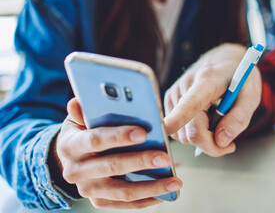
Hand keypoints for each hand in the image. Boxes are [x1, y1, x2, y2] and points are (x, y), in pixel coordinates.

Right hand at [52, 98, 181, 208]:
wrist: (69, 161)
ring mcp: (89, 190)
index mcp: (71, 146)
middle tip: (164, 157)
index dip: (119, 136)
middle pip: (112, 167)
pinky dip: (148, 199)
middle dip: (140, 161)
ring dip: (151, 187)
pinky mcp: (100, 202)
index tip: (143, 133)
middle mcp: (76, 172)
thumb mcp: (77, 119)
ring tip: (174, 180)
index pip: (95, 140)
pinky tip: (167, 192)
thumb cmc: (81, 134)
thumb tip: (78, 102)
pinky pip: (127, 204)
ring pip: (123, 191)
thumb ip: (82, 112)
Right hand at [164, 43, 261, 156]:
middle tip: (229, 142)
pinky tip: (205, 120)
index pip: (190, 102)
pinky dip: (193, 133)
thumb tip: (221, 141)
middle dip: (210, 144)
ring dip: (202, 139)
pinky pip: (178, 131)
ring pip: (182, 135)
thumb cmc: (240, 77)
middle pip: (189, 131)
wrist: (224, 60)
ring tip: (217, 124)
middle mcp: (185, 86)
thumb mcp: (252, 95)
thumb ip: (239, 118)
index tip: (168, 127)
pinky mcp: (170, 100)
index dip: (178, 117)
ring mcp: (174, 93)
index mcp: (207, 80)